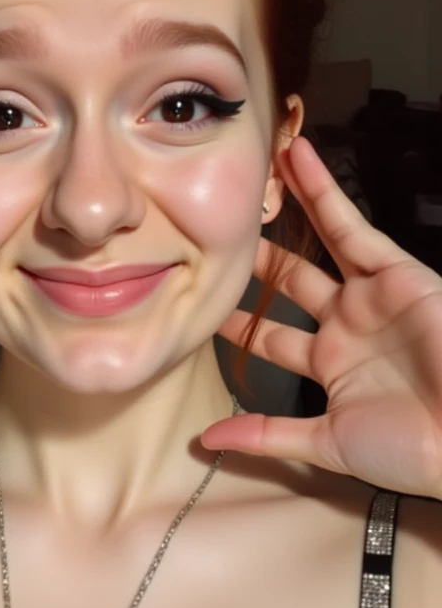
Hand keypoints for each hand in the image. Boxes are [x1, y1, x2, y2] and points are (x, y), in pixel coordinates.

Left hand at [201, 135, 441, 499]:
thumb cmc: (408, 448)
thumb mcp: (326, 443)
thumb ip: (266, 435)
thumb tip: (205, 439)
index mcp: (330, 364)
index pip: (270, 337)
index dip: (235, 322)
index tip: (198, 304)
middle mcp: (347, 324)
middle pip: (290, 282)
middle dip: (257, 257)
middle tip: (217, 227)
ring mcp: (369, 295)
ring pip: (318, 241)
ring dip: (290, 204)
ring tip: (258, 166)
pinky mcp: (394, 270)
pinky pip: (350, 225)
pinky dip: (323, 191)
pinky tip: (297, 158)